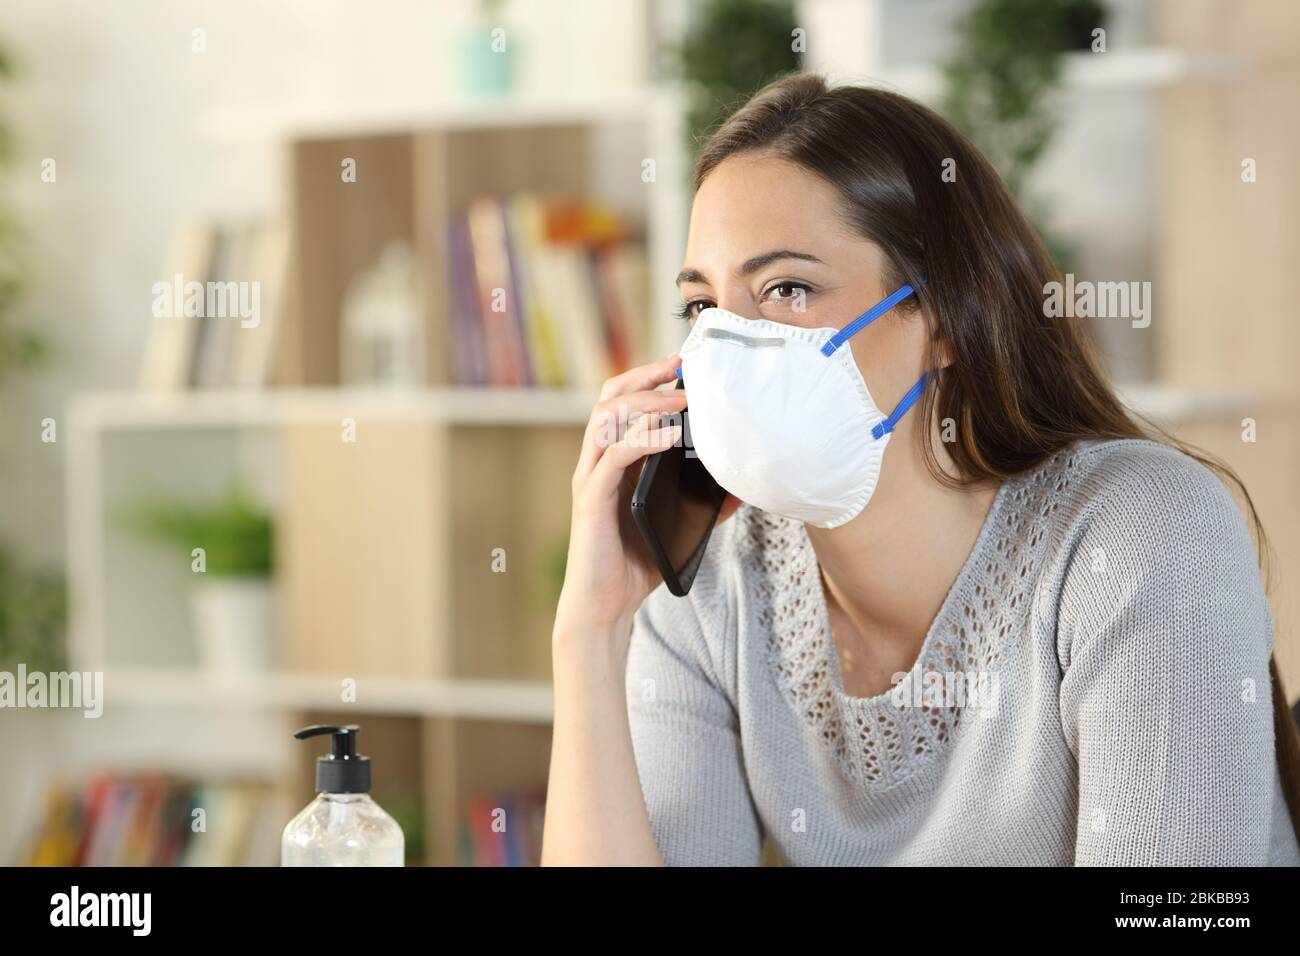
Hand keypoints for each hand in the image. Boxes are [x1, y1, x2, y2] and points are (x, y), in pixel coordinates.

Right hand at [556, 354, 737, 635]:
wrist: (603, 607)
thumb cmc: (634, 565)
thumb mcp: (677, 527)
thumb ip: (703, 504)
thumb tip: (742, 487)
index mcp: (613, 462)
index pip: (624, 404)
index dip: (650, 379)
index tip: (683, 366)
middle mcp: (596, 463)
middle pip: (610, 398)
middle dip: (645, 377)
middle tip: (679, 367)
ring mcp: (590, 479)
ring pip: (606, 419)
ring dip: (645, 403)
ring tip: (679, 402)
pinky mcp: (591, 501)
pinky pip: (613, 457)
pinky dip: (641, 439)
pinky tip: (669, 437)